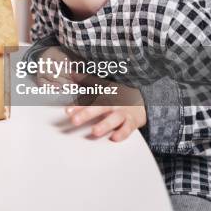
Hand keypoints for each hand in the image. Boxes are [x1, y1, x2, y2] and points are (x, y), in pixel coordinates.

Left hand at [31, 46, 146, 141]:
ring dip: (104, 125)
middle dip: (86, 114)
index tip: (67, 111)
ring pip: (114, 119)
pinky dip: (122, 133)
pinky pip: (128, 128)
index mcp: (104, 95)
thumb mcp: (104, 86)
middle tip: (74, 121)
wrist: (143, 100)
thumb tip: (72, 72)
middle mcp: (113, 103)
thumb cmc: (119, 95)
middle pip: (99, 108)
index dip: (77, 106)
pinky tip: (114, 138)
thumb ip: (88, 81)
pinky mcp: (132, 122)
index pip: (89, 100)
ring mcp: (123, 113)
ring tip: (94, 131)